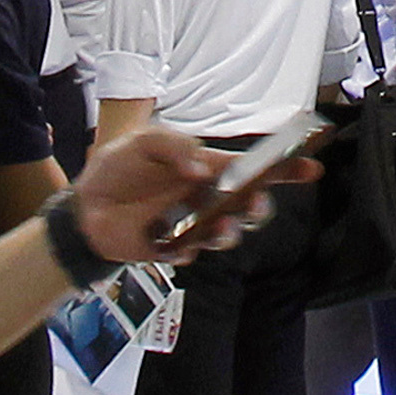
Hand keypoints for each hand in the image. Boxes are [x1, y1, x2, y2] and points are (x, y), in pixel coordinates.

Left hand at [67, 122, 298, 266]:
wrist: (84, 207)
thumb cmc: (118, 167)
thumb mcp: (142, 140)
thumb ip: (174, 145)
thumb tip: (199, 168)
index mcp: (208, 168)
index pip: (254, 168)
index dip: (286, 168)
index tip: (312, 167)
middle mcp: (207, 198)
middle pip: (252, 206)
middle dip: (259, 208)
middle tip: (250, 205)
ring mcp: (193, 226)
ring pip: (229, 235)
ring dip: (228, 233)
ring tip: (216, 228)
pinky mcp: (175, 250)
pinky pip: (193, 254)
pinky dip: (187, 248)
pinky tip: (169, 240)